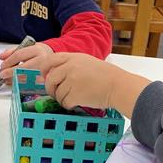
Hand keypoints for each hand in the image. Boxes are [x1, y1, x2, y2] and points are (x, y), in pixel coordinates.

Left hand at [0, 42, 52, 82]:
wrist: (55, 60)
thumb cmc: (39, 53)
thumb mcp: (27, 47)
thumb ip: (12, 51)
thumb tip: (0, 57)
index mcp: (37, 49)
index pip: (19, 55)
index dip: (9, 62)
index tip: (2, 66)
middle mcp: (43, 60)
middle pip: (23, 68)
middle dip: (11, 72)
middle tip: (2, 75)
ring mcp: (46, 71)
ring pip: (27, 78)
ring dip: (15, 80)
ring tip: (7, 80)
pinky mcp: (46, 81)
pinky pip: (31, 85)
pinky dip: (22, 85)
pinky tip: (16, 84)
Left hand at [25, 53, 150, 116]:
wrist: (119, 86)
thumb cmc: (107, 76)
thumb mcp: (87, 62)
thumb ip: (71, 65)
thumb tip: (55, 75)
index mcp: (73, 57)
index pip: (50, 60)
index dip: (44, 69)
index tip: (45, 77)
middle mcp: (70, 67)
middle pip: (50, 79)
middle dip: (51, 89)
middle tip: (56, 94)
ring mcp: (71, 81)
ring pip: (57, 94)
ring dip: (62, 99)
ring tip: (74, 98)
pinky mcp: (74, 95)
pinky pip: (65, 102)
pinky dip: (69, 105)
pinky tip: (78, 103)